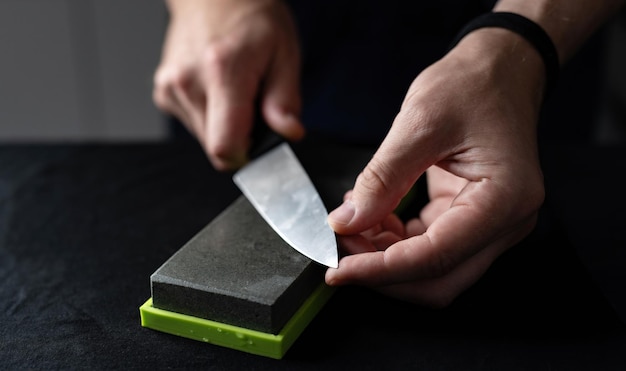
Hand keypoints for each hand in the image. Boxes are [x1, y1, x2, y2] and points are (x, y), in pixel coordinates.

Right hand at [153, 0, 303, 169]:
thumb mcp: (284, 53)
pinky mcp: (163, 92)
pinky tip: (217, 88)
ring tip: (235, 90)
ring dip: (224, 126)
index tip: (260, 144)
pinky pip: (192, 123)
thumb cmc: (252, 18)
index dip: (246, 156)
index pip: (224, 147)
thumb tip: (289, 132)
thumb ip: (285, 99)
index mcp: (222, 72)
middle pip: (215, 147)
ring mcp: (170, 87)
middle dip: (240, 138)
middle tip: (253, 106)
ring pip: (204, 138)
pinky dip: (209, 115)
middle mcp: (188, 82)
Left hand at [326, 28, 546, 306]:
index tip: (338, 270)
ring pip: (432, 269)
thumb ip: (382, 179)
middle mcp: (505, 222)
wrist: (499, 69)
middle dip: (383, 272)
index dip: (381, 269)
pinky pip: (430, 247)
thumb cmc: (471, 85)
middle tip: (339, 252)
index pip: (436, 257)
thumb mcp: (419, 122)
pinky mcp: (472, 218)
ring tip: (351, 227)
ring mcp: (491, 224)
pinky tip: (372, 218)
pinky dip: (396, 242)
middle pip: (438, 279)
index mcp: (504, 200)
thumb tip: (346, 223)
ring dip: (386, 258)